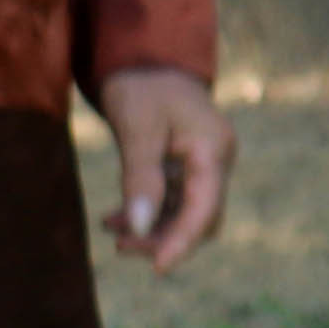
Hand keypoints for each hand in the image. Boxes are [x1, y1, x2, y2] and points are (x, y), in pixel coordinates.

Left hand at [95, 65, 229, 267]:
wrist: (145, 59)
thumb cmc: (142, 87)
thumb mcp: (137, 130)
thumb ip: (141, 179)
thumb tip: (137, 229)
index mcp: (213, 150)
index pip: (205, 208)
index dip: (183, 241)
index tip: (159, 268)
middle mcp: (216, 160)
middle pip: (200, 216)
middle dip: (164, 238)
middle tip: (121, 249)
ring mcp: (204, 163)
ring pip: (185, 212)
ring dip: (152, 228)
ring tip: (113, 234)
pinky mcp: (187, 165)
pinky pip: (173, 199)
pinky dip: (147, 212)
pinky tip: (116, 218)